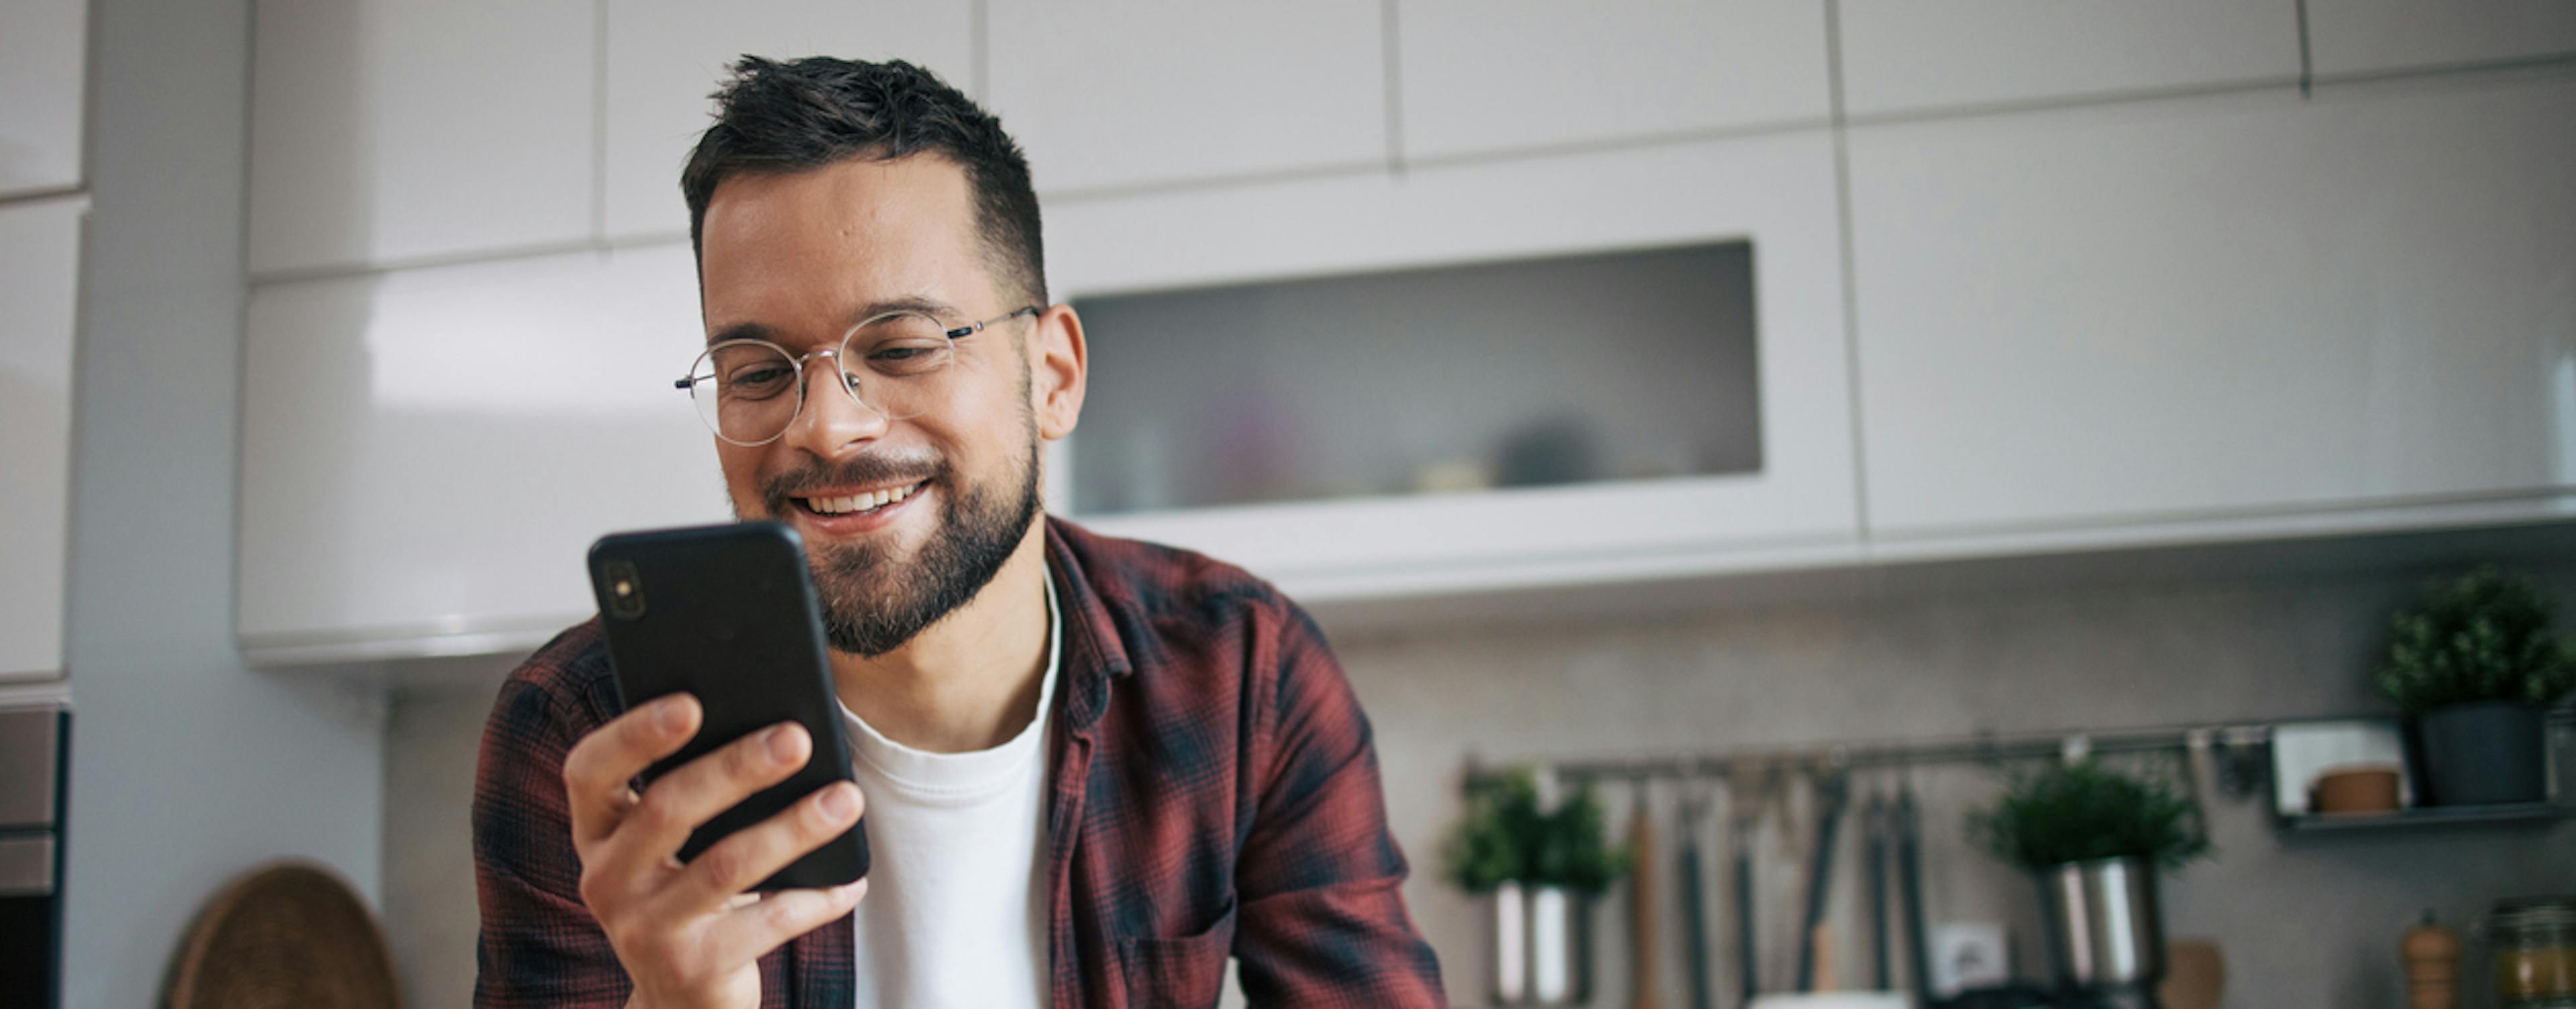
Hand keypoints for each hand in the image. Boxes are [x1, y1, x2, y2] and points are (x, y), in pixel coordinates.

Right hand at [562, 693, 867, 1008]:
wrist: (679, 1000)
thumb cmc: (684, 894)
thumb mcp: (668, 846)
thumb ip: (692, 791)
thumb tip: (774, 727)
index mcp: (597, 832)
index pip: (590, 770)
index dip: (634, 734)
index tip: (690, 702)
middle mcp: (606, 879)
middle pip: (667, 808)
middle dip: (737, 768)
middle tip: (797, 738)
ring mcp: (644, 929)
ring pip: (725, 866)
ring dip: (792, 827)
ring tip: (846, 798)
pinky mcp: (692, 968)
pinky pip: (766, 924)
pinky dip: (816, 898)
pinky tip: (851, 880)